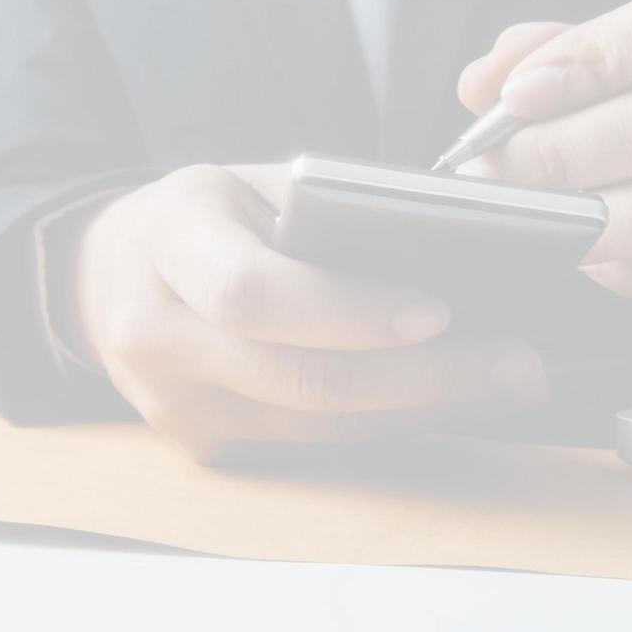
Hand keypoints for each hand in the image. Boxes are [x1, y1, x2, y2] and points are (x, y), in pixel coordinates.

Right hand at [67, 164, 545, 460]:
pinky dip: (392, 422)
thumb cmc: (213, 217)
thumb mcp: (258, 184)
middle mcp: (156, 334)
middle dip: (422, 378)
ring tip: (507, 379)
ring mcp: (173, 405)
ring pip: (318, 426)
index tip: (439, 313)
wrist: (114, 274)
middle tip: (517, 364)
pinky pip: (313, 446)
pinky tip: (454, 399)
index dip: (346, 312)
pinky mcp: (203, 447)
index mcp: (168, 241)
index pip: (251, 293)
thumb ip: (334, 213)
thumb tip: (460, 249)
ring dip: (426, 408)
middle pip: (298, 379)